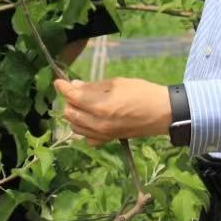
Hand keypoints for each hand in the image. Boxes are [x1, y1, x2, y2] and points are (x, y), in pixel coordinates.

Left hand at [54, 78, 171, 146]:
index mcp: (100, 106)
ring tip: (82, 104)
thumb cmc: (142, 92)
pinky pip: (88, 138)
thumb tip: (75, 85)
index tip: (58, 81)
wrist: (162, 113)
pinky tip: (90, 120)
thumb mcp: (117, 83)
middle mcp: (98, 123)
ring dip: (74, 115)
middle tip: (74, 91)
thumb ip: (93, 87)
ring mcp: (103, 134)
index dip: (62, 88)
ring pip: (76, 127)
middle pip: (70, 113)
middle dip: (68, 101)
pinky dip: (84, 129)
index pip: (72, 97)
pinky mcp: (109, 139)